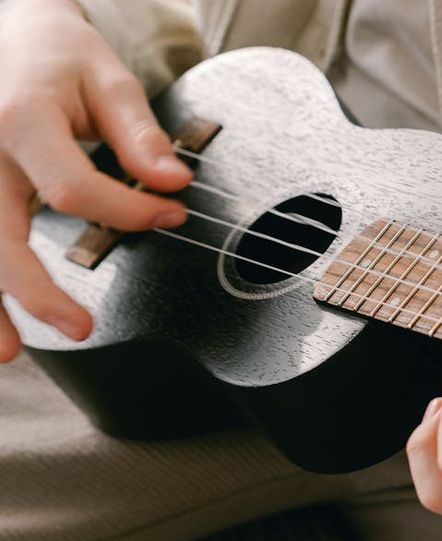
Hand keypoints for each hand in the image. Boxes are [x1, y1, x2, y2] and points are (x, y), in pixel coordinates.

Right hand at [0, 0, 192, 361]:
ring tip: (7, 354)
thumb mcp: (106, 79)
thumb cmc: (54, 52)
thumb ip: (139, 135)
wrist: (4, 28)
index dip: (130, 213)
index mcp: (20, 118)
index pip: (75, 190)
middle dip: (36, 292)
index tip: (170, 216)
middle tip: (81, 329)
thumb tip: (173, 183)